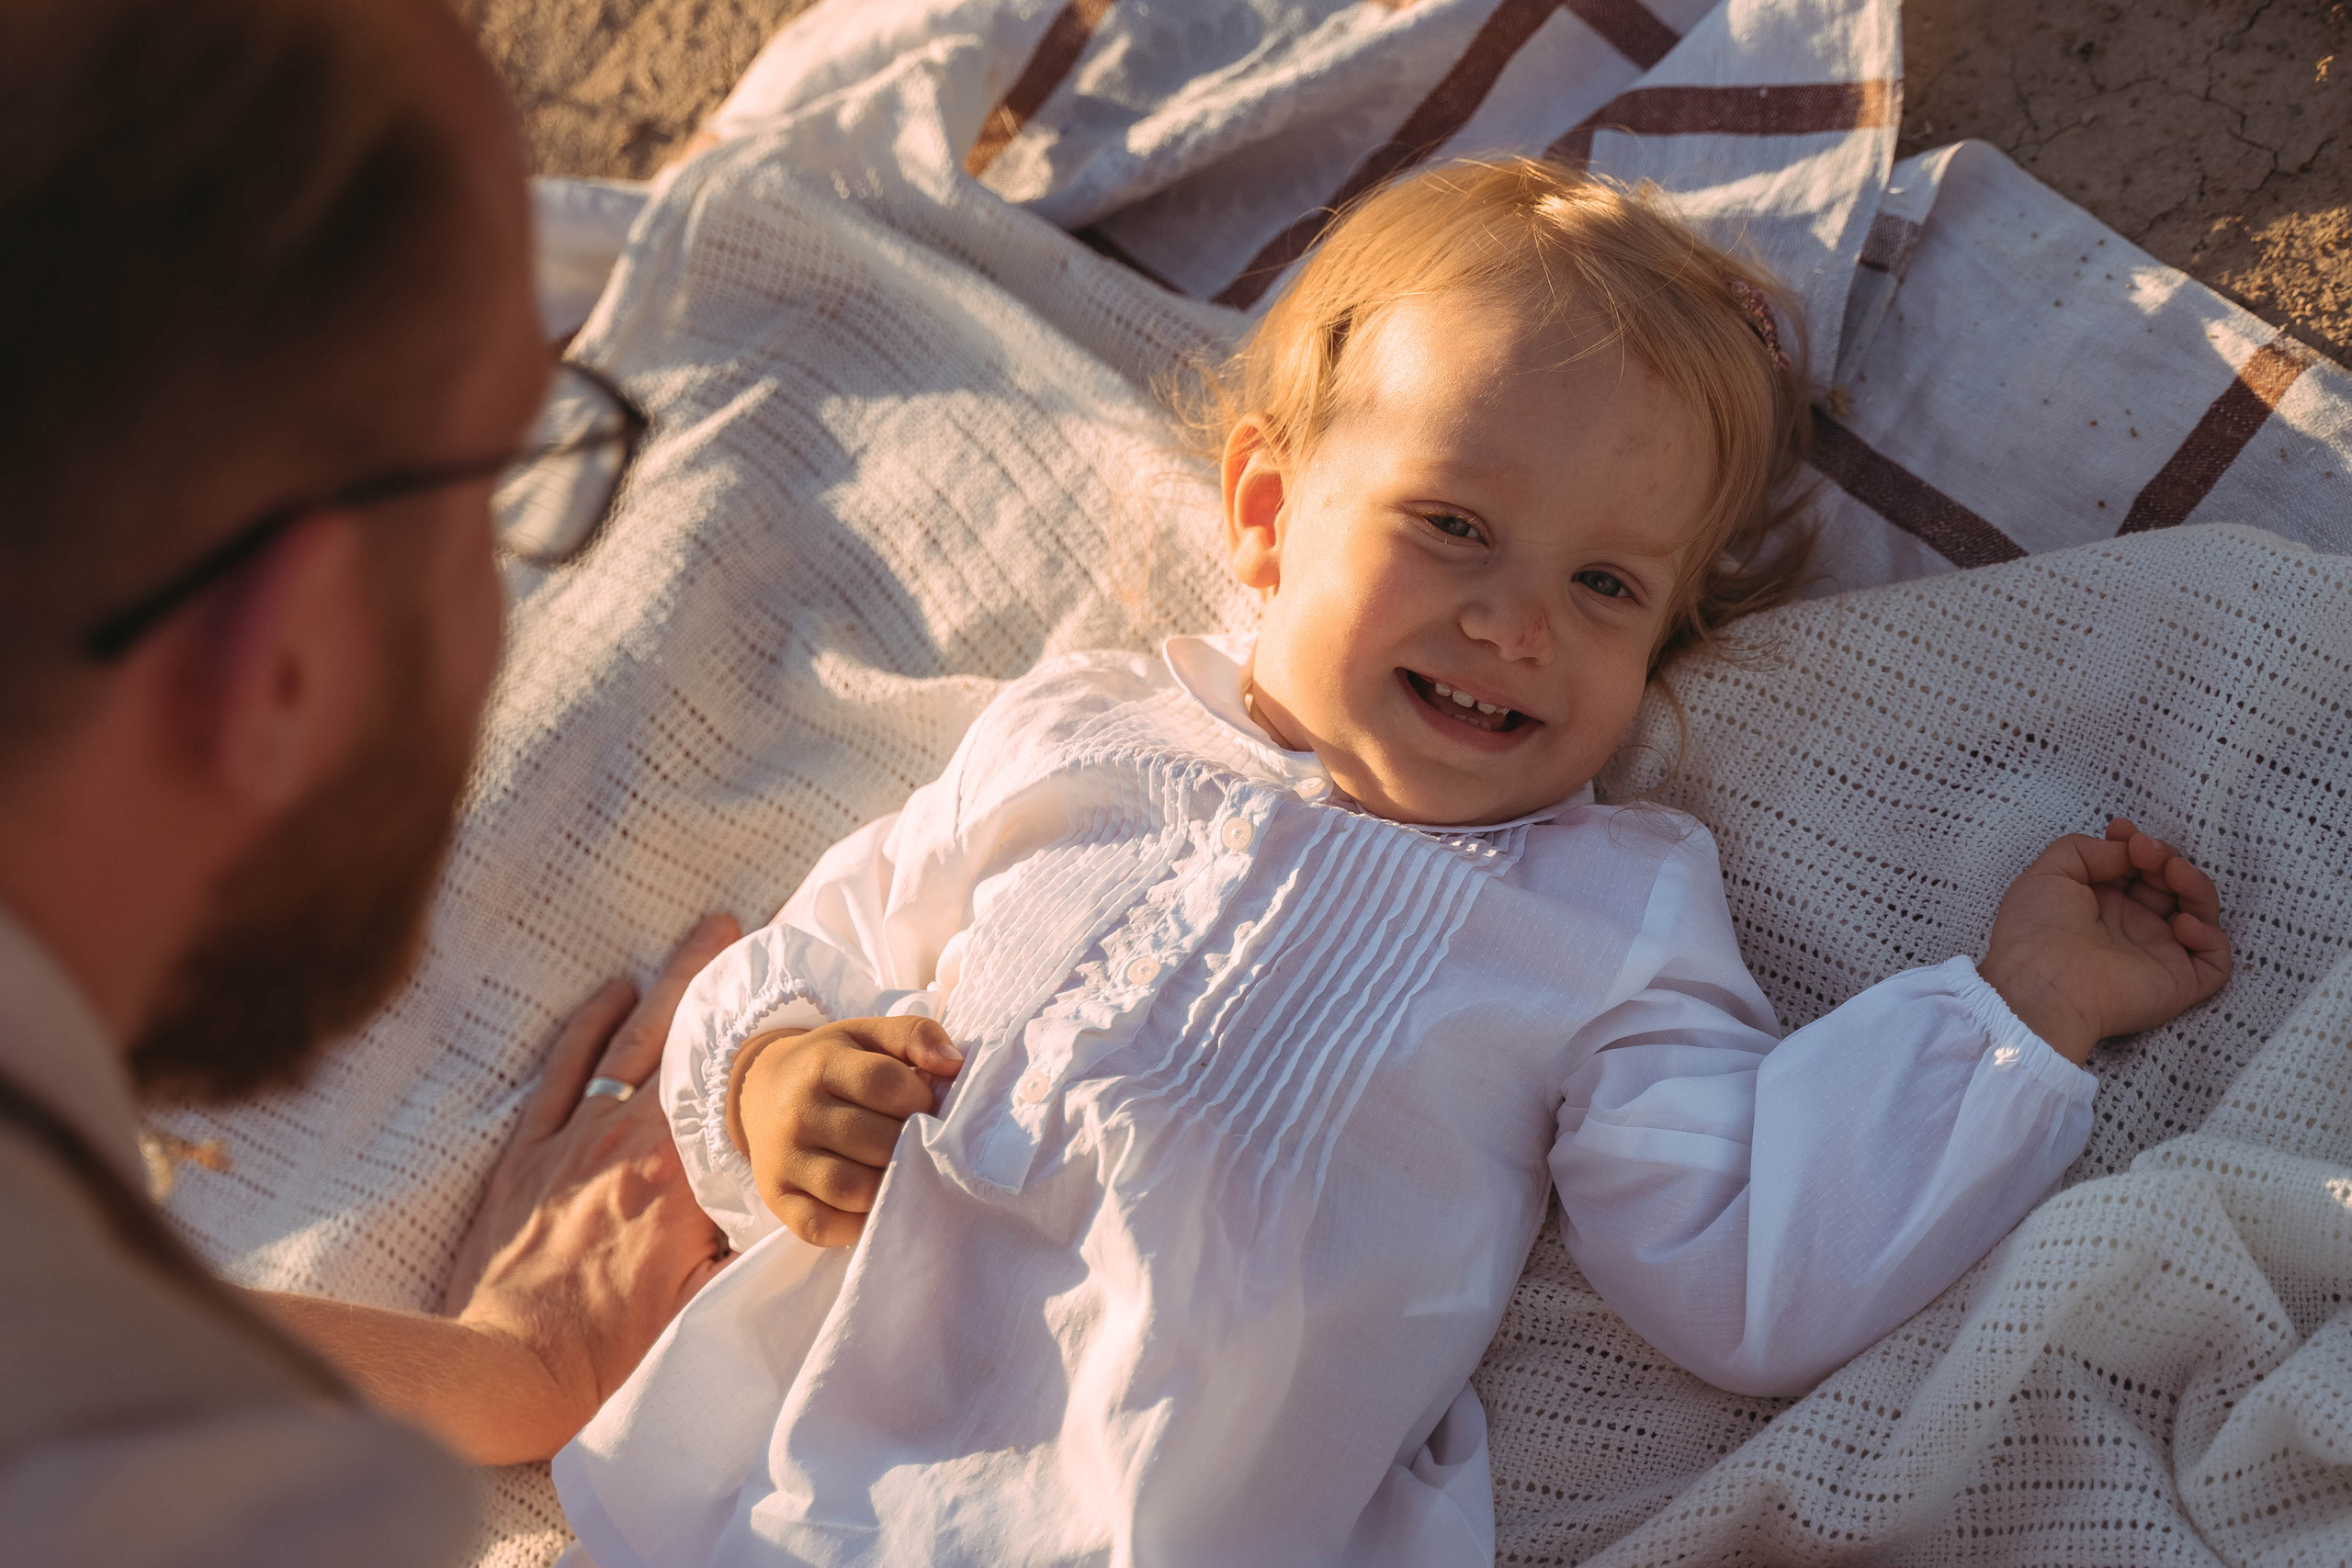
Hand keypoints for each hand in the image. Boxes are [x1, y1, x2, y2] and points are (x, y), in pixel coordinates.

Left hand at [440, 913, 741, 1453]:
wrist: (507, 1367)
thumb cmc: (607, 1349)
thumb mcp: (700, 1302)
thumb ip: (744, 1243)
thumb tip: (788, 1199)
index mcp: (681, 1174)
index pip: (737, 1089)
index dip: (767, 1039)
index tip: (794, 996)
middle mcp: (630, 1137)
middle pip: (685, 1041)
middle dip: (716, 978)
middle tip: (739, 923)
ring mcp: (575, 1136)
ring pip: (630, 1040)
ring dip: (666, 982)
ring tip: (700, 934)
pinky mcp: (526, 1151)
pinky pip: (563, 1068)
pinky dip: (589, 1023)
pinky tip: (614, 988)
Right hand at [730, 1015, 963, 1246]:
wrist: (759, 1090)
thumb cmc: (829, 1063)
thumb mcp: (867, 1034)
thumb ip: (914, 1035)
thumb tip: (953, 1065)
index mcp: (822, 1064)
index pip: (885, 1084)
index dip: (920, 1098)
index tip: (927, 1105)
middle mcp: (797, 1113)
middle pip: (876, 1141)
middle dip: (912, 1145)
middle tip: (921, 1144)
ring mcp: (783, 1159)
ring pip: (851, 1188)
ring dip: (890, 1186)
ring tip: (903, 1173)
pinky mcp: (776, 1198)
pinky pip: (820, 1226)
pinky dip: (855, 1225)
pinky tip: (873, 1204)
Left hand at [1979, 818, 2230, 1063]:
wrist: (2041, 985)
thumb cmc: (2034, 931)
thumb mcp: (2047, 874)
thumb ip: (2085, 850)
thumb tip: (2123, 847)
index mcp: (2100, 904)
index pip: (2135, 868)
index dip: (2137, 845)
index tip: (2125, 831)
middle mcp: (2131, 927)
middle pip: (2169, 884)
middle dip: (2164, 858)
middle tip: (2146, 852)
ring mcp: (2157, 954)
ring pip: (2198, 912)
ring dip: (2194, 884)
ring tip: (2172, 872)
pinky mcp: (2179, 983)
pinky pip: (2215, 960)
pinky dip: (2210, 936)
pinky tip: (2181, 923)